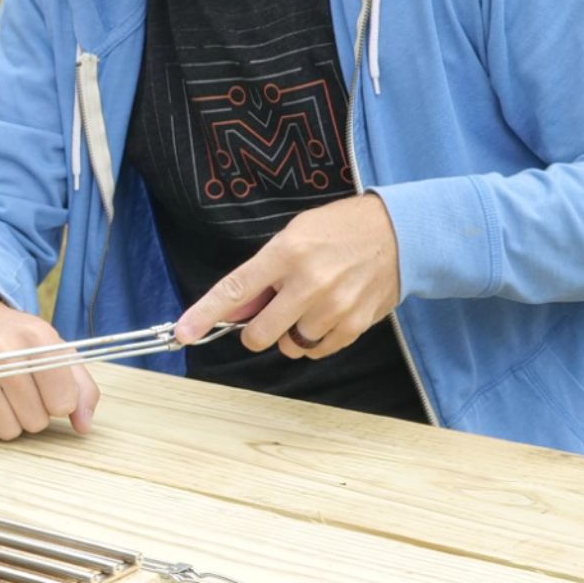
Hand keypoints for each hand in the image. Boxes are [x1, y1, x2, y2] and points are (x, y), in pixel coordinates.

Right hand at [0, 289, 97, 442]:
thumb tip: (84, 426)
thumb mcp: (54, 349)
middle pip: (36, 421)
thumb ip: (81, 387)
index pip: (63, 402)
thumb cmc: (15, 339)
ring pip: (8, 431)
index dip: (60, 403)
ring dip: (10, 420)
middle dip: (34, 412)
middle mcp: (1, 352)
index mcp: (36, 337)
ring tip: (1, 395)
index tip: (49, 390)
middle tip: (21, 390)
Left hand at [173, 193, 401, 359]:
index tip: (184, 332)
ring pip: (290, 345)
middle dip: (256, 331)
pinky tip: (327, 314)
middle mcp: (309, 282)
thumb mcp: (294, 236)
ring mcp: (334, 306)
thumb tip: (235, 309)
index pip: (236, 289)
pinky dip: (314, 340)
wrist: (400, 233)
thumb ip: (262, 274)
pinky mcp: (354, 325)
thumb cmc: (340, 231)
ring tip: (310, 304)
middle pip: (260, 334)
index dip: (205, 314)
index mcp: (287, 253)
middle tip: (270, 314)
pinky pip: (316, 351)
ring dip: (291, 332)